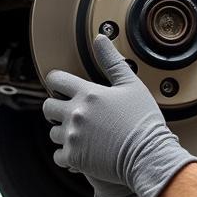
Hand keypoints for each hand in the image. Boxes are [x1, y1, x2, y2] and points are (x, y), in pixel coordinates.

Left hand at [43, 34, 196, 196]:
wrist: (148, 155)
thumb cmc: (143, 121)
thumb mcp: (132, 85)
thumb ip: (112, 61)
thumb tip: (100, 38)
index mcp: (88, 94)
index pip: (55, 80)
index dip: (57, 82)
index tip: (62, 87)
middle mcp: (76, 114)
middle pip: (48, 107)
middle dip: (56, 108)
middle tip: (71, 112)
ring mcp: (73, 136)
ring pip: (53, 132)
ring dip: (64, 133)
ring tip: (83, 134)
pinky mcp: (74, 158)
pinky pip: (59, 156)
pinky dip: (68, 156)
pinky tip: (82, 152)